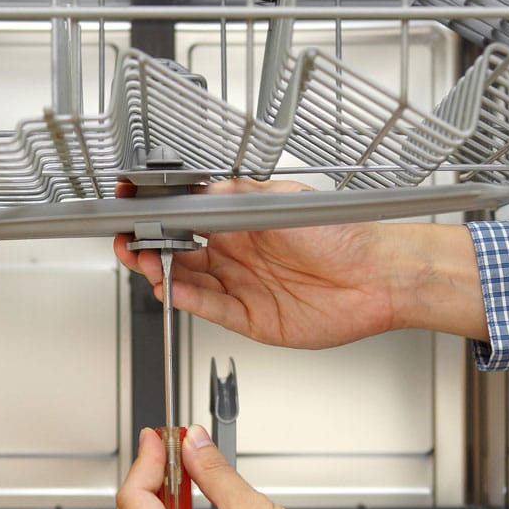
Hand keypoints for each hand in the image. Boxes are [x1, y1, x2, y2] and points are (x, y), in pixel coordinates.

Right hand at [112, 178, 488, 347]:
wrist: (378, 274)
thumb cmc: (341, 232)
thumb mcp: (279, 200)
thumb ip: (231, 197)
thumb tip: (192, 191)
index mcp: (239, 221)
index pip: (184, 218)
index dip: (155, 217)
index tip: (131, 209)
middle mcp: (237, 253)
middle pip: (176, 253)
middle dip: (147, 247)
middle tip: (130, 242)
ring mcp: (241, 285)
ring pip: (186, 281)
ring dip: (161, 273)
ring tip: (147, 262)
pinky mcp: (250, 316)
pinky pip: (210, 307)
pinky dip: (187, 299)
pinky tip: (172, 288)